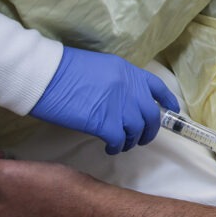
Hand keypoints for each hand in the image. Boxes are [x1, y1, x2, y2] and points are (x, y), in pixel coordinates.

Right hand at [31, 46, 179, 153]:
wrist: (44, 75)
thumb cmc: (63, 70)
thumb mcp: (99, 68)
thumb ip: (117, 82)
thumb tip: (123, 100)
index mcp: (127, 71)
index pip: (157, 87)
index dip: (167, 102)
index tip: (170, 111)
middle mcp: (129, 88)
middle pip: (151, 115)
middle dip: (150, 130)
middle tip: (141, 138)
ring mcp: (118, 105)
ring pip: (137, 130)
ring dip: (131, 140)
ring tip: (121, 144)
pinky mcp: (104, 122)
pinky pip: (119, 140)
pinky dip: (117, 147)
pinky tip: (110, 148)